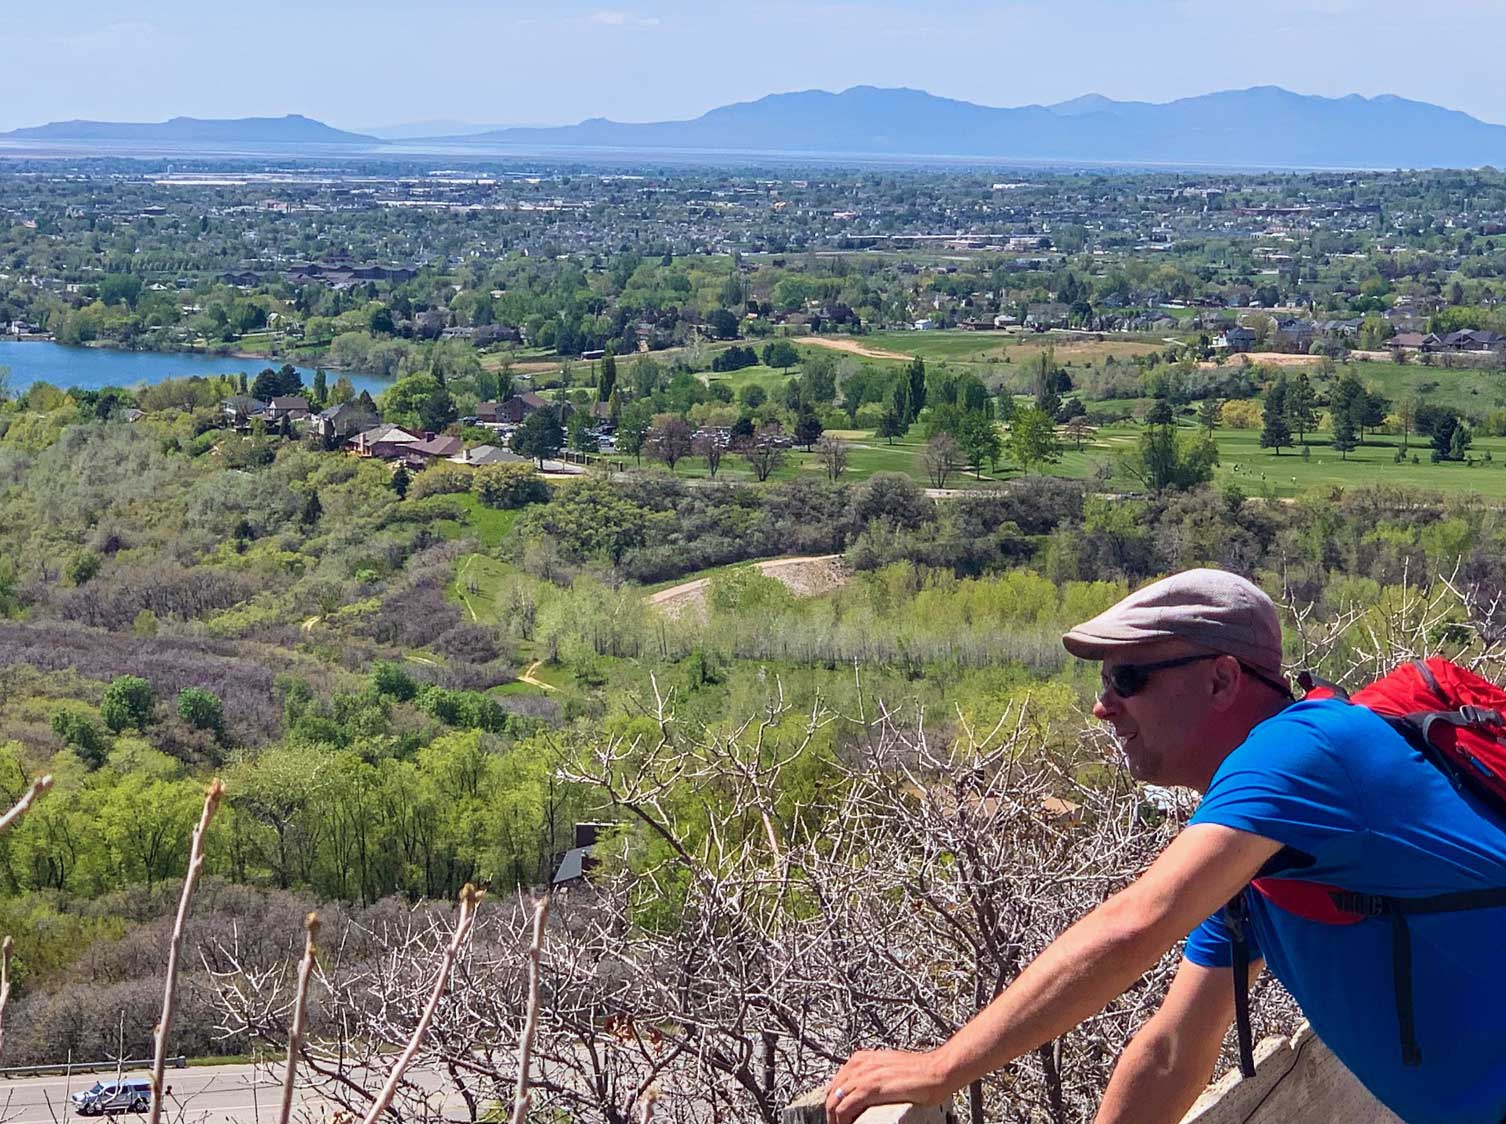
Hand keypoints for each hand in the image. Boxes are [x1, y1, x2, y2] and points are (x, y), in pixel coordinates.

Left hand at [824, 1048, 950, 1123]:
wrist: (936, 1071)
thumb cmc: (919, 1072)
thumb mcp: (889, 1069)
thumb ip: (874, 1076)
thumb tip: (866, 1093)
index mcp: (861, 1059)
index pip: (836, 1083)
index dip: (833, 1101)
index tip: (836, 1116)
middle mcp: (859, 1064)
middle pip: (831, 1093)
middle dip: (831, 1113)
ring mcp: (863, 1076)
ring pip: (834, 1102)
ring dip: (835, 1120)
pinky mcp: (870, 1088)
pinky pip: (845, 1108)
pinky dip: (842, 1121)